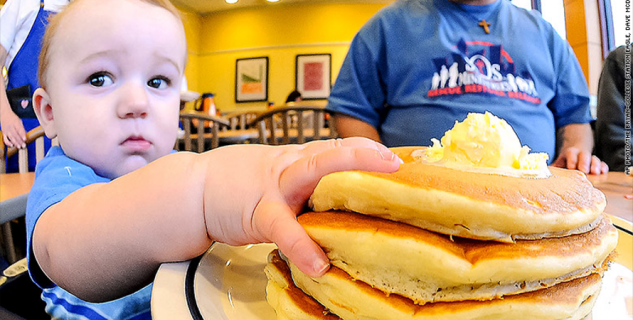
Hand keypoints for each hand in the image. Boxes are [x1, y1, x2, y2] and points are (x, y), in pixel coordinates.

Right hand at [1, 109, 26, 147]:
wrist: (4, 114)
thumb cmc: (13, 118)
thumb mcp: (19, 121)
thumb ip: (22, 128)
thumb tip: (25, 135)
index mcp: (15, 123)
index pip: (19, 129)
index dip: (22, 134)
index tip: (25, 139)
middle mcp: (10, 127)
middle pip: (15, 135)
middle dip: (20, 141)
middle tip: (24, 145)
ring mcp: (6, 130)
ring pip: (11, 138)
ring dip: (15, 143)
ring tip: (20, 147)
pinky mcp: (3, 132)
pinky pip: (5, 138)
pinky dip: (7, 142)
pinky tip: (11, 145)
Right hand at [200, 138, 400, 277]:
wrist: (194, 188)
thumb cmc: (240, 184)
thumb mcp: (279, 175)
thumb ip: (309, 184)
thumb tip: (345, 200)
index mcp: (300, 159)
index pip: (340, 147)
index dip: (371, 149)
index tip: (404, 156)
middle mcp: (293, 166)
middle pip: (333, 152)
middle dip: (367, 155)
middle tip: (399, 164)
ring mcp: (277, 186)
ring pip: (313, 173)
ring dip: (344, 178)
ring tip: (375, 198)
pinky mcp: (259, 212)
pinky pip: (283, 228)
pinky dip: (300, 245)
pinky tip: (317, 264)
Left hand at [552, 146, 608, 174]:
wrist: (576, 154)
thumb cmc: (564, 163)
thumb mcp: (558, 163)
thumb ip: (553, 168)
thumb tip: (543, 174)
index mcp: (570, 153)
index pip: (571, 154)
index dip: (572, 160)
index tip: (571, 167)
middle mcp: (582, 154)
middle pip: (584, 155)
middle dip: (584, 162)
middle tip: (584, 170)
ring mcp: (591, 158)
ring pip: (595, 159)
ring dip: (596, 165)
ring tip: (595, 172)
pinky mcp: (599, 164)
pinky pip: (603, 164)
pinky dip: (604, 168)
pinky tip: (603, 173)